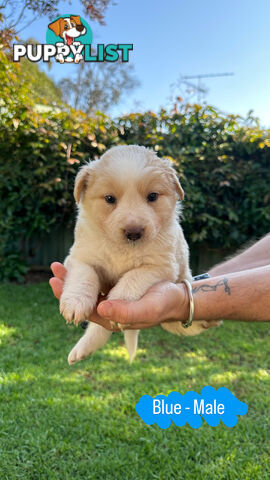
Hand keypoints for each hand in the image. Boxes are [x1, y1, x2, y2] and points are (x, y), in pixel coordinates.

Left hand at [50, 262, 188, 330]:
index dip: (68, 297)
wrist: (177, 297)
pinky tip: (78, 262)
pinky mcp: (117, 291)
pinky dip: (86, 274)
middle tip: (54, 268)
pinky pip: (97, 284)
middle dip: (66, 286)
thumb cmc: (163, 303)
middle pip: (82, 301)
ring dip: (73, 280)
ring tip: (60, 265)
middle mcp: (109, 312)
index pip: (84, 310)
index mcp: (112, 320)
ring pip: (88, 292)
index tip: (56, 281)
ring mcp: (112, 302)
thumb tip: (101, 309)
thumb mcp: (146, 308)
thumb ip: (125, 312)